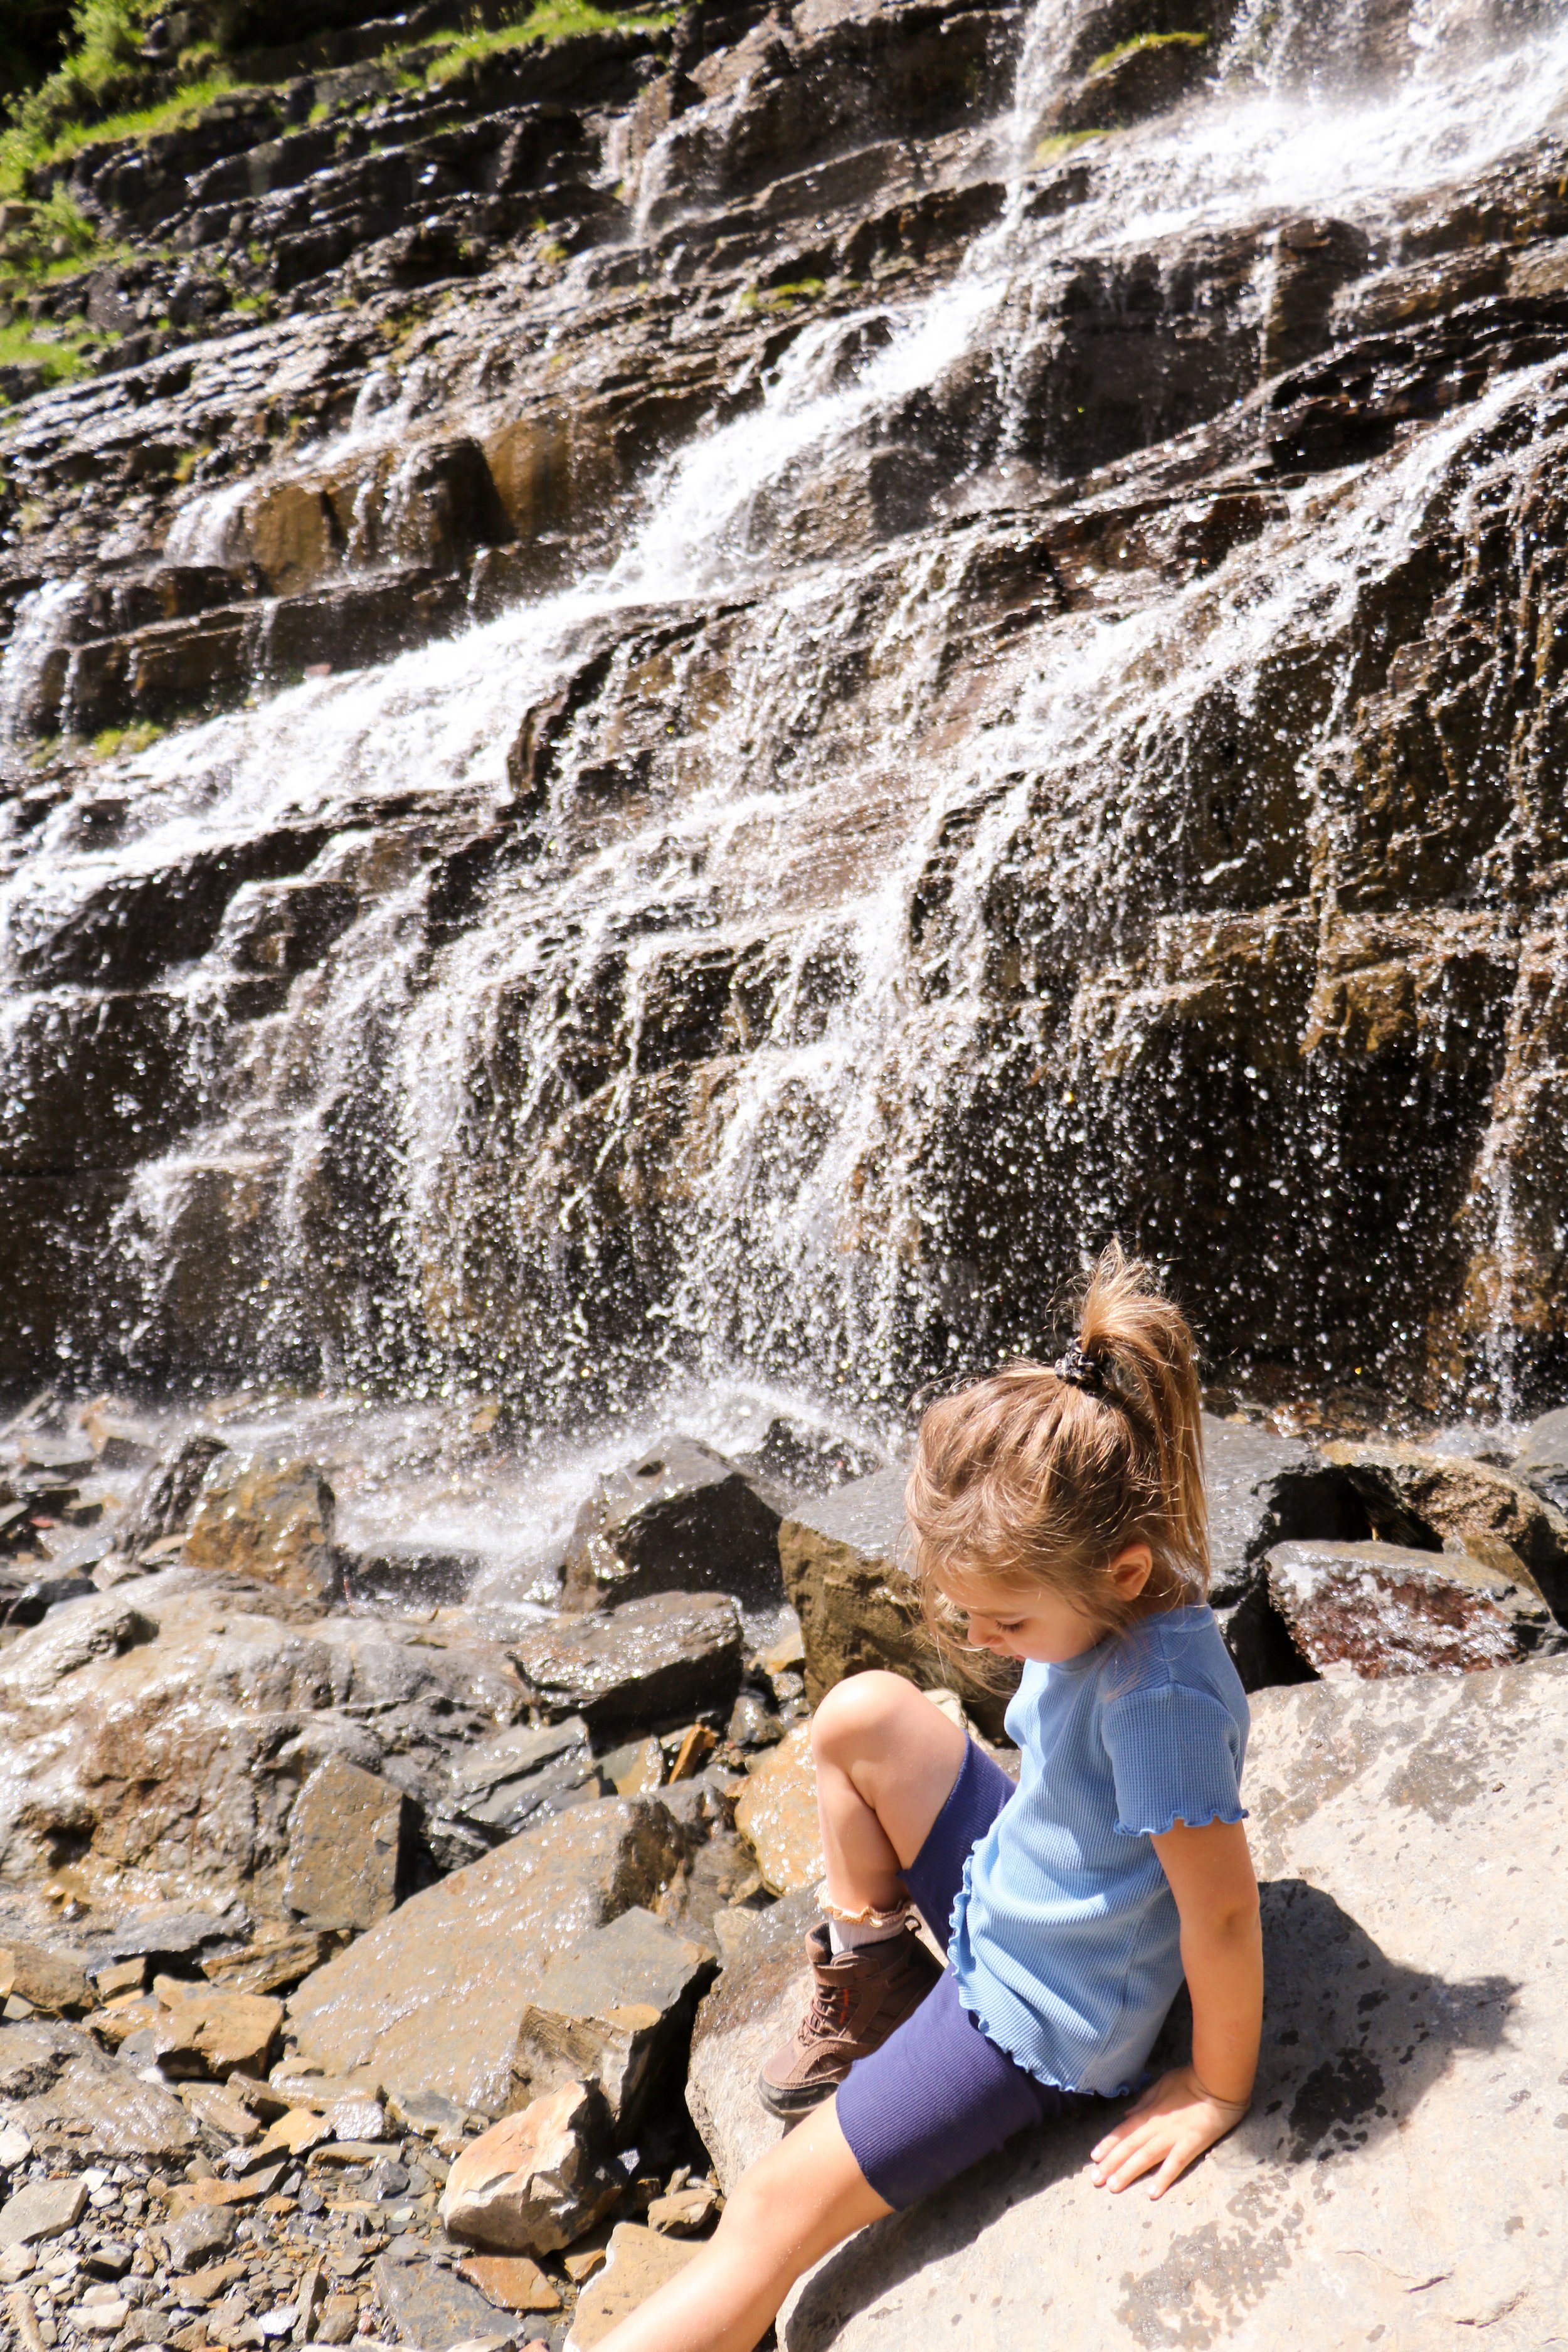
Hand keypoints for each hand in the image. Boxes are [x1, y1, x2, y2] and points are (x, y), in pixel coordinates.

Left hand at [1089, 2065, 1248, 2198]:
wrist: (1217, 2082)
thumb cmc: (1191, 2080)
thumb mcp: (1162, 2084)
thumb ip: (1144, 2101)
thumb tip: (1127, 2115)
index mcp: (1150, 2112)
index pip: (1124, 2130)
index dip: (1109, 2144)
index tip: (1094, 2157)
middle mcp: (1157, 2126)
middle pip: (1130, 2146)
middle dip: (1111, 2163)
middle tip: (1095, 2180)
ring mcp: (1173, 2136)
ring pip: (1145, 2157)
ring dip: (1128, 2172)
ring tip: (1113, 2186)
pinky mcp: (1191, 2144)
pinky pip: (1175, 2164)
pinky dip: (1163, 2178)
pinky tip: (1152, 2193)